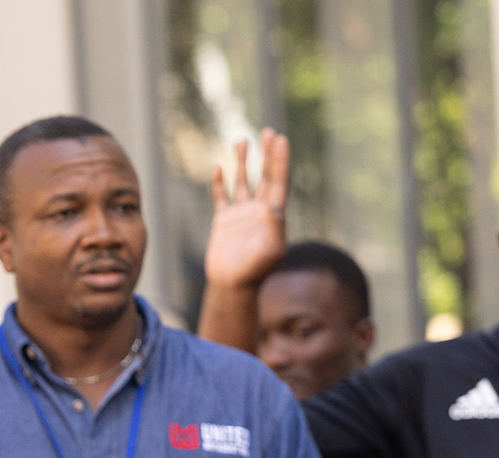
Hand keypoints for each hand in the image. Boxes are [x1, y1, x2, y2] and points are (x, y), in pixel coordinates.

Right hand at [203, 128, 288, 290]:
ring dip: (243, 162)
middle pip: (264, 176)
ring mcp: (240, 214)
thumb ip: (274, 228)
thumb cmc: (255, 270)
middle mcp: (258, 210)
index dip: (279, 160)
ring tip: (242, 141)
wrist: (232, 285)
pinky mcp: (223, 221)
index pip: (278, 181)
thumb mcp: (271, 250)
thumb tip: (273, 207)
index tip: (280, 139)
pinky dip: (219, 183)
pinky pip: (221, 197)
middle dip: (267, 155)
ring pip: (243, 182)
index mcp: (273, 214)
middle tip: (268, 132)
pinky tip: (218, 167)